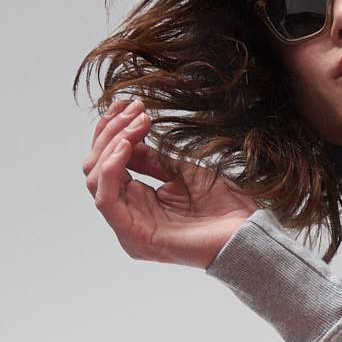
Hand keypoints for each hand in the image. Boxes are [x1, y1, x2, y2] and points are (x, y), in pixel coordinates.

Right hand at [84, 97, 258, 268]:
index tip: (128, 104)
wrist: (246, 233)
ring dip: (112, 144)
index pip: (106, 164)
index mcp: (137, 204)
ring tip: (137, 124)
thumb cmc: (222, 207)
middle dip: (112, 132)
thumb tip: (123, 139)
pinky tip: (126, 146)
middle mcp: (128, 217)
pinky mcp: (134, 237)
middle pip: (96, 168)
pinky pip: (105, 199)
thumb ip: (148, 159)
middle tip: (135, 109)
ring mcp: (128, 229)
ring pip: (96, 179)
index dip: (112, 131)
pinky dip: (110, 168)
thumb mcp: (179, 171)